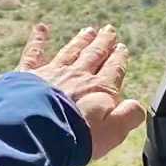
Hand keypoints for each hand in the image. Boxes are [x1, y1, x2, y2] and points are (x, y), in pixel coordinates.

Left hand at [17, 23, 145, 159]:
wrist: (37, 134)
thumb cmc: (77, 137)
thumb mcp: (114, 132)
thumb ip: (128, 116)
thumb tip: (137, 106)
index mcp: (100, 89)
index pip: (113, 69)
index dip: (119, 58)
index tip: (122, 47)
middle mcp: (78, 76)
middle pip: (94, 55)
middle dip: (103, 43)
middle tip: (109, 31)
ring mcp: (53, 73)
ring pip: (70, 51)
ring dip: (80, 40)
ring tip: (88, 30)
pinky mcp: (28, 76)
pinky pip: (34, 53)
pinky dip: (38, 40)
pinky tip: (41, 28)